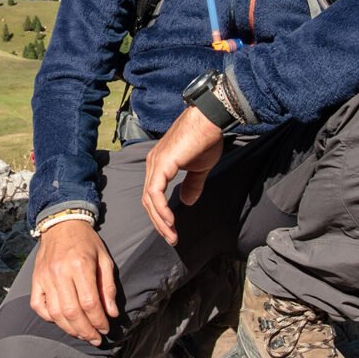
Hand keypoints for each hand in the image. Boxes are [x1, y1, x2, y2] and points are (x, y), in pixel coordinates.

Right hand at [30, 220, 118, 344]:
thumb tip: (111, 314)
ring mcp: (45, 277)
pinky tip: (61, 321)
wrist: (61, 223)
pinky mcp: (35, 279)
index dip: (99, 321)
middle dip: (86, 331)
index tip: (106, 328)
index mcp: (80, 266)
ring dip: (70, 329)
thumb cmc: (86, 241)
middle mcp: (60, 272)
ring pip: (55, 313)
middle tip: (95, 339)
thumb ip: (108, 287)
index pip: (90, 303)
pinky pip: (38, 305)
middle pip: (72, 312)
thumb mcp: (104, 259)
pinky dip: (49, 317)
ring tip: (82, 334)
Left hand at [142, 106, 225, 244]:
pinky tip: (170, 221)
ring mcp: (156, 163)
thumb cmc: (206, 138)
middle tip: (171, 237)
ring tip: (171, 235)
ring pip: (150, 199)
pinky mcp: (162, 164)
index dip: (160, 213)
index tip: (172, 229)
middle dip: (158, 221)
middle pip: (148, 200)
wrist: (210, 120)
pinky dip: (161, 209)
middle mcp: (153, 163)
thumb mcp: (199, 168)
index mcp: (159, 163)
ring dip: (160, 220)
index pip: (153, 194)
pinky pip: (155, 193)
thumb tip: (186, 202)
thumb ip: (192, 185)